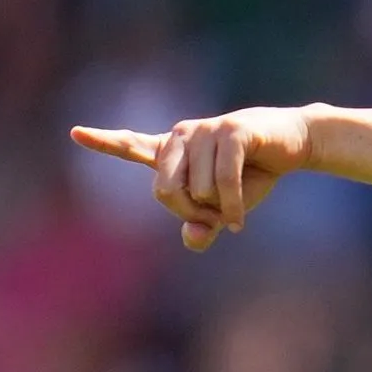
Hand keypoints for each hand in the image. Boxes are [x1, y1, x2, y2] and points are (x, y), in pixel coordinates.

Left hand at [71, 106, 312, 250]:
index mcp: (173, 149)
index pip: (132, 145)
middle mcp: (182, 135)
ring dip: (218, 211)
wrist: (295, 142)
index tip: (76, 133)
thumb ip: (204, 224)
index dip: (104, 142)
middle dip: (189, 215)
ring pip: (197, 191)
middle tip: (212, 221)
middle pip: (163, 191)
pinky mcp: (231, 132)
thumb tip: (192, 240)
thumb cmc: (256, 172)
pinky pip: (222, 182)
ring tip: (234, 209)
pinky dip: (232, 208)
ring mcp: (205, 131)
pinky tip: (240, 220)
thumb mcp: (226, 206)